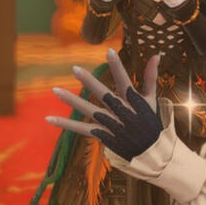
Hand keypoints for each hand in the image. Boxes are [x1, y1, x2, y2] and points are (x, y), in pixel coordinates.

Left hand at [46, 49, 161, 160]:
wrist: (153, 153)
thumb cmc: (152, 122)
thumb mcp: (152, 99)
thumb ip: (150, 77)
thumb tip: (156, 55)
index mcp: (133, 101)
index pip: (125, 81)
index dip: (117, 67)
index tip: (109, 51)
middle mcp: (121, 112)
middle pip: (103, 95)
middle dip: (90, 82)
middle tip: (75, 68)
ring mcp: (111, 125)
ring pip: (89, 111)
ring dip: (72, 100)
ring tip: (55, 89)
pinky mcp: (103, 135)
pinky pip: (82, 129)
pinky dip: (66, 124)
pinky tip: (49, 118)